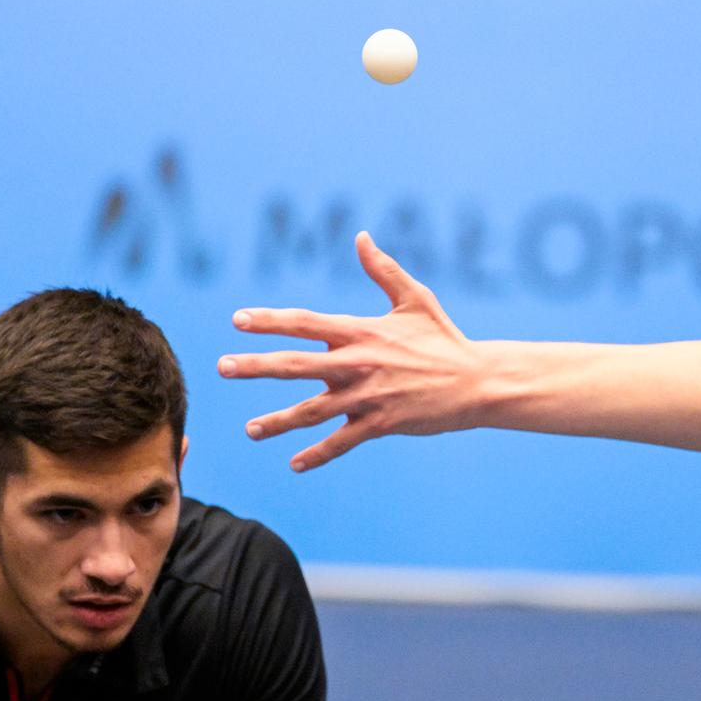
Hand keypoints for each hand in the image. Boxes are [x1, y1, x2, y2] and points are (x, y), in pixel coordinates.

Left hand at [220, 232, 481, 470]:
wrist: (477, 382)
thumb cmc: (445, 338)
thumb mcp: (415, 299)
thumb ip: (383, 270)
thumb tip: (361, 236)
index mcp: (361, 331)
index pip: (305, 323)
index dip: (269, 321)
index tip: (238, 320)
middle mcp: (358, 363)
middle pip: (295, 365)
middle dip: (255, 367)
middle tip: (222, 368)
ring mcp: (368, 396)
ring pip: (312, 411)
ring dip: (278, 421)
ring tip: (250, 430)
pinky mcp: (381, 423)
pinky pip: (341, 442)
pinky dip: (318, 454)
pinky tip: (295, 464)